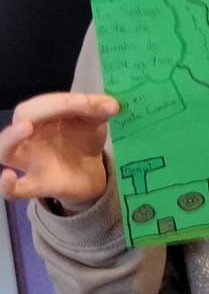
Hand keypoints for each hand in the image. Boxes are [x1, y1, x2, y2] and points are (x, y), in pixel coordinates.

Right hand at [0, 92, 118, 204]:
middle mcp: (29, 137)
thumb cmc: (82, 140)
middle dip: (40, 110)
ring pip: (4, 151)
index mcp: (41, 117)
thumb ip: (99, 111)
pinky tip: (8, 177)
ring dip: (10, 138)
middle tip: (61, 107)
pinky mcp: (37, 185)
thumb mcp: (93, 122)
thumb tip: (112, 104)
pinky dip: (7, 186)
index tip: (87, 103)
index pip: (42, 104)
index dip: (62, 102)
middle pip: (22, 118)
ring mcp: (29, 162)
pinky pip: (13, 191)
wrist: (91, 172)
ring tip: (25, 127)